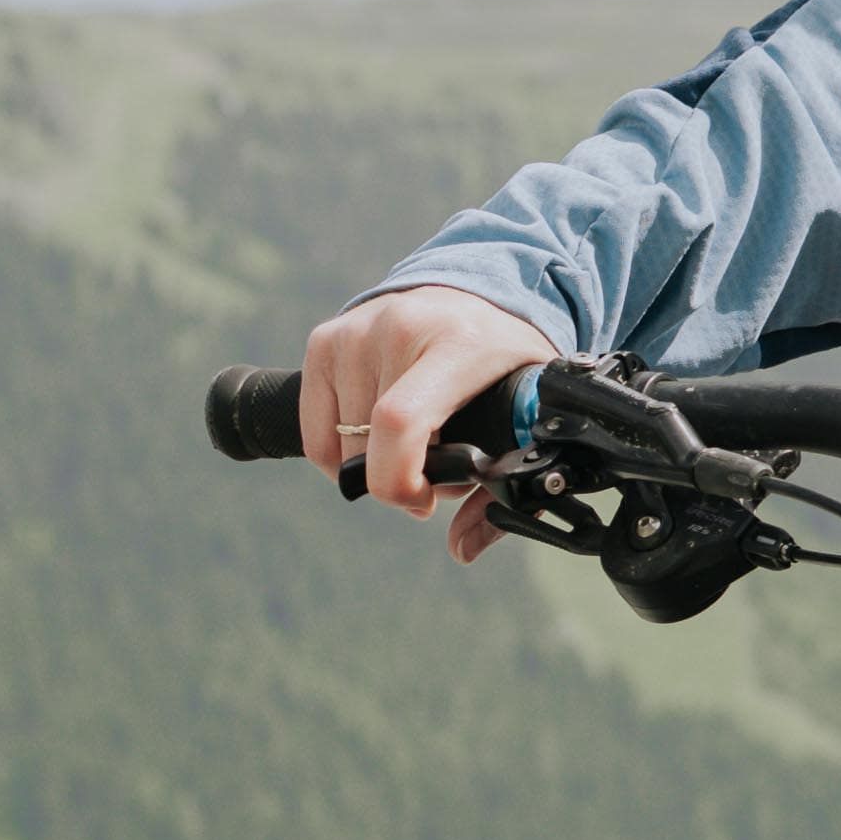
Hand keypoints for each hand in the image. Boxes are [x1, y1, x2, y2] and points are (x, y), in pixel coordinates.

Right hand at [299, 281, 564, 562]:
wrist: (480, 290)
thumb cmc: (506, 361)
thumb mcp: (525, 415)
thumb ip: (499, 491)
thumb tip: (461, 549)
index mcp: (459, 344)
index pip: (400, 421)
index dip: (398, 479)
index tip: (422, 500)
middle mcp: (401, 328)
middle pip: (371, 442)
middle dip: (398, 477)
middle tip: (433, 469)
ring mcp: (357, 330)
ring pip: (342, 440)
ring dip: (371, 461)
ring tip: (412, 441)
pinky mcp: (327, 338)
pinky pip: (316, 428)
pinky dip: (339, 450)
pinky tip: (373, 439)